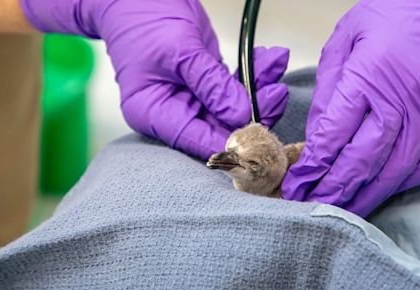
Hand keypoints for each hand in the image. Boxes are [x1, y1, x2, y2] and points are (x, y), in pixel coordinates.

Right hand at [21, 0, 288, 158]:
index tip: (259, 135)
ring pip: (232, 109)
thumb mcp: (179, 50)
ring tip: (274, 67)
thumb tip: (239, 115)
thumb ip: (210, 84)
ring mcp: (192, 99)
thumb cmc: (143, 17)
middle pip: (219, 129)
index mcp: (155, 114)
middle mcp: (174, 113)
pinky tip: (270, 60)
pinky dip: (254, 75)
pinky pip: (234, 88)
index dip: (229, 142)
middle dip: (252, 113)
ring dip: (259, 91)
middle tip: (275, 95)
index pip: (196, 141)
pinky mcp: (206, 84)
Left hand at [282, 0, 419, 216]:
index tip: (296, 186)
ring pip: (393, 170)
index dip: (312, 168)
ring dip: (364, 196)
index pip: (332, 136)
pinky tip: (382, 192)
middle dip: (332, 190)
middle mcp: (401, 100)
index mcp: (368, 77)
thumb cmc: (393, 16)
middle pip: (360, 160)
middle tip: (312, 208)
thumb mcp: (344, 42)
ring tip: (341, 211)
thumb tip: (316, 138)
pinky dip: (403, 184)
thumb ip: (329, 91)